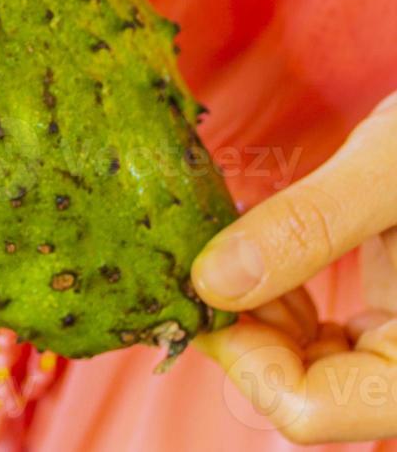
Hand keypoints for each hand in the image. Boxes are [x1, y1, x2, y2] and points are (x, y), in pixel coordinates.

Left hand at [191, 92, 396, 442]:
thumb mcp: (390, 169)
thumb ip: (308, 226)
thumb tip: (211, 282)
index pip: (310, 411)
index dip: (242, 356)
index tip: (201, 285)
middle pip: (302, 394)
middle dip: (244, 333)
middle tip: (207, 260)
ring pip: (306, 371)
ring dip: (256, 317)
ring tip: (237, 246)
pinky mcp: (392, 318)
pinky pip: (322, 341)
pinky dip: (280, 302)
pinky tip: (268, 252)